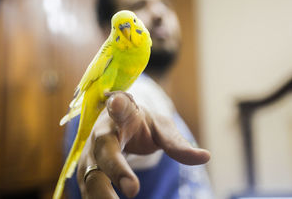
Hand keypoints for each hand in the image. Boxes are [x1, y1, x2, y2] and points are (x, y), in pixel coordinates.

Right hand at [76, 92, 210, 198]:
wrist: (116, 126)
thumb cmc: (141, 125)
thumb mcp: (161, 128)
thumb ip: (177, 143)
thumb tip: (205, 157)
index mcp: (121, 114)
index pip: (118, 107)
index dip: (118, 106)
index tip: (119, 102)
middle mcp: (101, 133)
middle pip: (103, 150)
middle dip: (116, 169)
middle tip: (133, 191)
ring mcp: (90, 154)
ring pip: (89, 175)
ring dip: (101, 195)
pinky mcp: (86, 172)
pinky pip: (89, 190)